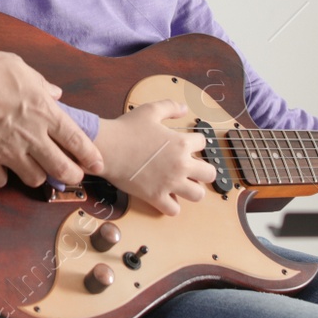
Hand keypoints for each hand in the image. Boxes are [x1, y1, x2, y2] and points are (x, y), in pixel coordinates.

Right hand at [0, 45, 104, 188]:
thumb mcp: (17, 66)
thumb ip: (40, 83)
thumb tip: (55, 92)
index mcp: (44, 111)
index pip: (77, 140)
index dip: (90, 156)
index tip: (97, 165)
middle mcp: (31, 136)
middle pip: (62, 168)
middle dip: (71, 174)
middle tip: (70, 173)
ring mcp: (7, 152)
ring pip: (34, 179)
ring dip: (36, 174)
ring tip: (31, 166)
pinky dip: (1, 176)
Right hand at [94, 100, 215, 215]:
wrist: (107, 148)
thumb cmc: (126, 129)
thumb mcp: (150, 111)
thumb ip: (170, 107)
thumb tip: (184, 108)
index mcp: (181, 143)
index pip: (203, 144)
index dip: (196, 143)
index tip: (187, 145)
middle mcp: (180, 165)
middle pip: (209, 174)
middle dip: (203, 170)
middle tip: (192, 168)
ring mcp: (169, 183)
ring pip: (197, 195)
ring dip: (192, 190)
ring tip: (182, 184)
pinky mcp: (156, 196)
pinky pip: (174, 210)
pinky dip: (172, 205)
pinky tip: (166, 196)